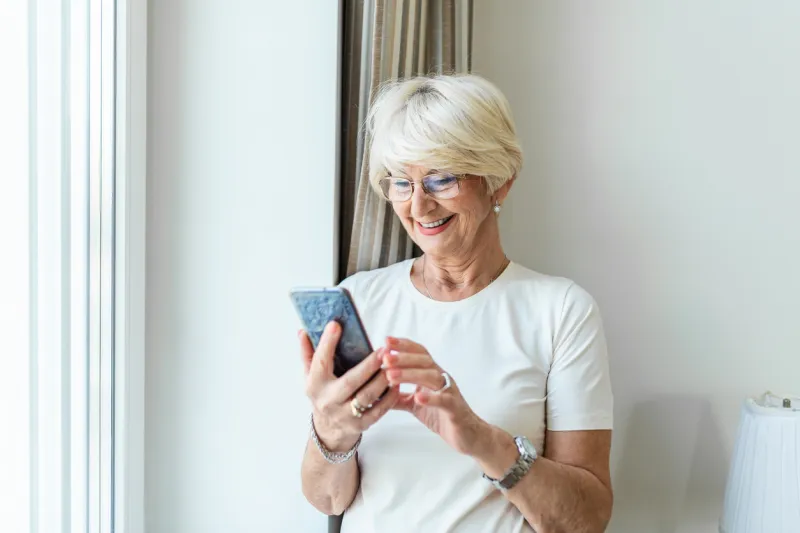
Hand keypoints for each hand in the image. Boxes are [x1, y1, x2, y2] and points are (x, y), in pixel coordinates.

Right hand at [300, 322, 399, 451]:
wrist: (328, 429)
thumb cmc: (321, 393)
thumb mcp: (309, 375)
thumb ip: (307, 353)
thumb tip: (303, 331)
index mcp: (314, 385)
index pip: (320, 362)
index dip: (327, 343)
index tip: (336, 324)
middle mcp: (328, 401)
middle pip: (350, 382)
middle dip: (368, 366)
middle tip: (384, 350)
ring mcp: (344, 415)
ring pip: (367, 397)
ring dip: (382, 380)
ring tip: (394, 365)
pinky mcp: (360, 425)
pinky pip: (378, 411)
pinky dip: (389, 397)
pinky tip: (397, 383)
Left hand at [383, 337, 486, 454]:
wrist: (467, 434)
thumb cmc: (442, 415)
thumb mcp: (415, 405)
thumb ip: (398, 397)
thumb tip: (377, 392)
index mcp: (432, 374)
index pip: (419, 353)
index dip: (404, 346)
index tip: (386, 341)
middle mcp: (442, 378)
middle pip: (424, 361)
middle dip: (403, 358)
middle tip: (385, 358)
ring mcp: (449, 392)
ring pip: (432, 377)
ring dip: (410, 374)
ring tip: (392, 376)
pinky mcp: (455, 408)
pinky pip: (444, 400)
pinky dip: (431, 397)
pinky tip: (418, 397)